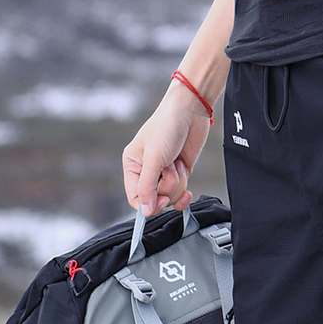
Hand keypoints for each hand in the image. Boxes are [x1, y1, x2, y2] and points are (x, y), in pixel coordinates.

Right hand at [122, 85, 211, 215]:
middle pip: (155, 199)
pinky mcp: (178, 174)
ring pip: (170, 196)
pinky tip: (186, 183)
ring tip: (176, 161)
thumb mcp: (153, 158)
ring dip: (178, 181)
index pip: (135, 198)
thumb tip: (145, 211)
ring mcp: (164, 174)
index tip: (162, 200)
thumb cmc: (167, 127)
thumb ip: (147, 187)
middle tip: (169, 167)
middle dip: (167, 186)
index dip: (149, 204)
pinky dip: (184, 190)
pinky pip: (180, 194)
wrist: (190, 112)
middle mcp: (146, 172)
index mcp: (133, 166)